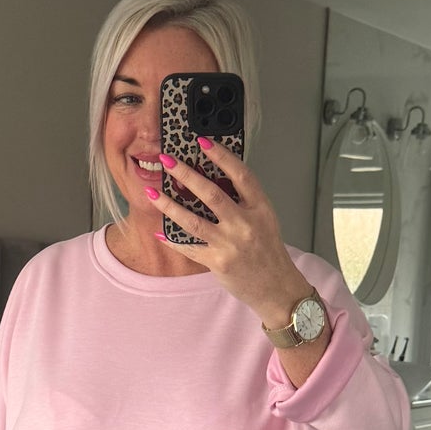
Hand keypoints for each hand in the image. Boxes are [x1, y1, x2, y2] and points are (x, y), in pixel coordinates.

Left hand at [148, 142, 312, 331]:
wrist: (277, 287)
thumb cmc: (268, 251)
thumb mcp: (265, 220)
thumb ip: (244, 201)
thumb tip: (212, 180)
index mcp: (260, 208)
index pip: (241, 175)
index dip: (221, 156)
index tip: (202, 142)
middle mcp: (246, 224)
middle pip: (211, 193)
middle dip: (186, 174)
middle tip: (167, 160)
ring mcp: (231, 244)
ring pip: (193, 220)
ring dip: (169, 205)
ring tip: (152, 193)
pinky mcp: (218, 263)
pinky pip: (189, 247)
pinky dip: (172, 239)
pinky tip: (158, 231)